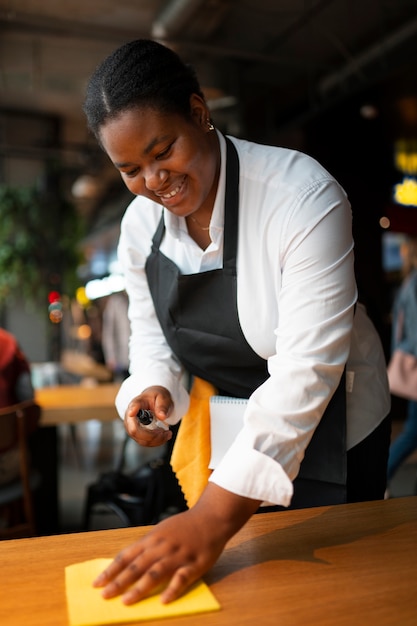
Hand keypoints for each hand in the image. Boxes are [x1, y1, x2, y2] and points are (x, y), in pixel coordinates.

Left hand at [92, 483, 260, 603]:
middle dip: (119, 581)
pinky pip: (182, 578)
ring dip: (140, 588)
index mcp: (152, 538)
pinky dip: (172, 589)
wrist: (212, 517)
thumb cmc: (185, 526)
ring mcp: (179, 555)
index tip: (97, 583)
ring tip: (127, 601)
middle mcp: (162, 546)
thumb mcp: (162, 531)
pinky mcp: (195, 564)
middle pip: (138, 566)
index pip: (127, 555)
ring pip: (156, 572)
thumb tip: (125, 564)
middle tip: (105, 595)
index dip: (111, 570)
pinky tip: (164, 600)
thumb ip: (146, 547)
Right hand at [124, 386, 173, 447]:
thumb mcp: (163, 398)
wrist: (154, 402)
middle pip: (135, 430)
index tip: (132, 412)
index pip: (132, 407)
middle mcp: (130, 417)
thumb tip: (162, 416)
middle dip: (152, 435)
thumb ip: (163, 406)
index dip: (131, 411)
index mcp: (136, 403)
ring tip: (167, 433)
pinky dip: (156, 442)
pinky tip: (164, 436)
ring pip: (141, 440)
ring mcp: (132, 427)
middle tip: (166, 432)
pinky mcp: (137, 435)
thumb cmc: (157, 398)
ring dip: (156, 440)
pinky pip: (145, 442)